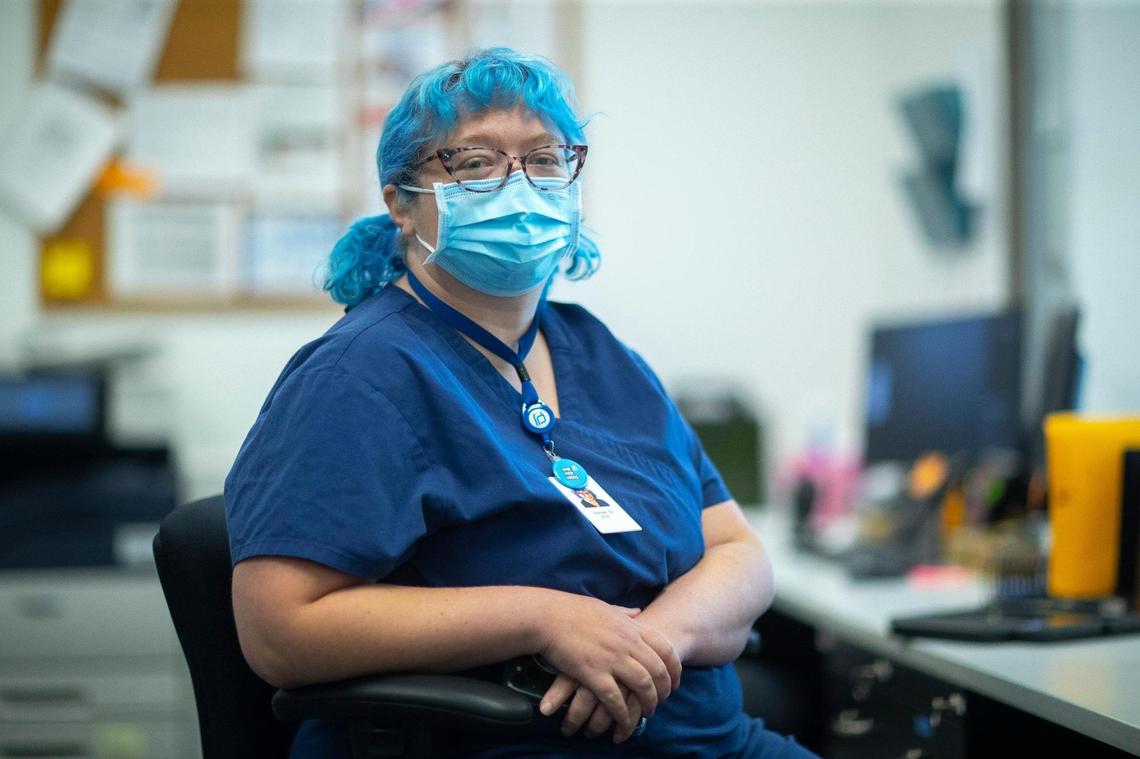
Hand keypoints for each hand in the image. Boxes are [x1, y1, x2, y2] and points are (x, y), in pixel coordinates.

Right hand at [535, 597, 680, 730]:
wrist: (547, 617)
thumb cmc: (572, 610)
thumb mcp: (605, 607)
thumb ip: (625, 613)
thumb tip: (639, 612)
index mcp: (631, 626)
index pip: (665, 648)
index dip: (675, 668)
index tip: (675, 682)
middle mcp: (627, 642)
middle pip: (658, 671)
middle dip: (664, 690)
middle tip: (661, 701)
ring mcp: (611, 658)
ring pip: (642, 686)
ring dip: (648, 703)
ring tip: (646, 713)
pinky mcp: (593, 673)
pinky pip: (615, 698)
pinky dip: (622, 712)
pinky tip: (622, 720)